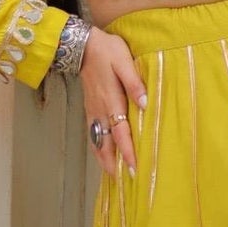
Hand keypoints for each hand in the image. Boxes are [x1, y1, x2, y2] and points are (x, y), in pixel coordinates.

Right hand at [81, 28, 147, 177]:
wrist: (81, 45)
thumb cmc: (107, 51)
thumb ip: (134, 83)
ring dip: (104, 158)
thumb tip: (146, 104)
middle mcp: (100, 110)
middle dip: (114, 163)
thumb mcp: (124, 62)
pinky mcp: (89, 108)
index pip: (121, 132)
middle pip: (107, 143)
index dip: (128, 151)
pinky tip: (101, 153)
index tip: (135, 168)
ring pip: (98, 140)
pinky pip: (93, 133)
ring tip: (112, 175)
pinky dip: (97, 147)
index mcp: (112, 100)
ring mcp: (92, 111)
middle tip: (124, 181)